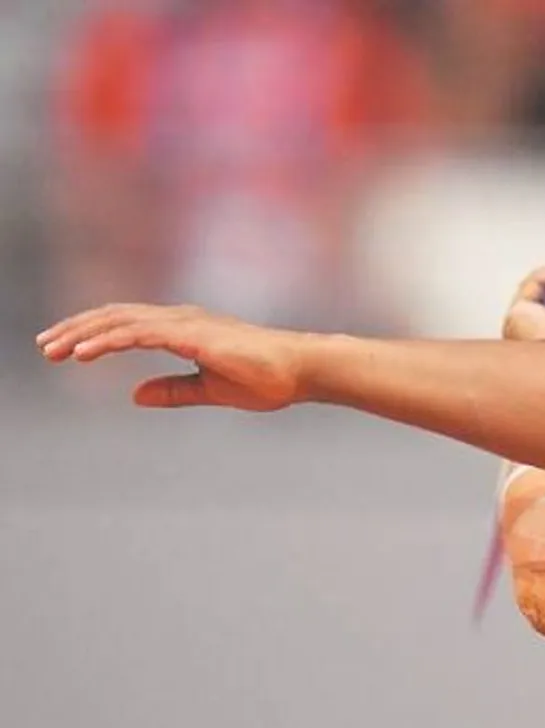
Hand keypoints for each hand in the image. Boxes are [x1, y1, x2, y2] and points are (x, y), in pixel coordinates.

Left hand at [36, 304, 307, 410]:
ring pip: (120, 322)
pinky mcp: (192, 335)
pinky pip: (139, 335)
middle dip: (77, 330)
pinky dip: (108, 341)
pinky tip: (84, 353)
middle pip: (116, 317)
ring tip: (55, 350)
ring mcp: (186, 324)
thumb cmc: (267, 378)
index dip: (94, 334)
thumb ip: (173, 390)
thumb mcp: (210, 388)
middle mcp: (181, 319)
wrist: (301, 370)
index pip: (128, 324)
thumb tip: (134, 395)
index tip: (65, 349)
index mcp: (186, 329)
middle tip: (46, 347)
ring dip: (83, 335)